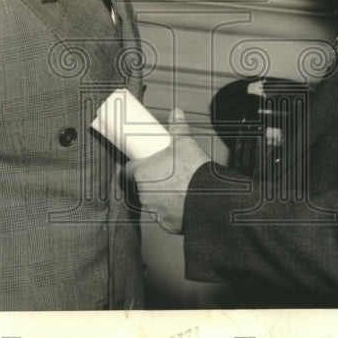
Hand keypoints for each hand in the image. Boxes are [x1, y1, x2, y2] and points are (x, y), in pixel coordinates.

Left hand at [126, 109, 210, 233]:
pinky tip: (181, 203)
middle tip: (162, 173)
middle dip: (149, 180)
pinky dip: (170, 211)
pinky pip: (164, 217)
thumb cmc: (193, 171)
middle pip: (141, 186)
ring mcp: (154, 212)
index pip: (126, 171)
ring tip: (174, 188)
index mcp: (142, 174)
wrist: (211, 198)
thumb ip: (178, 126)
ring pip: (152, 202)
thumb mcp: (184, 142)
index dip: (132, 166)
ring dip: (159, 196)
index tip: (137, 163)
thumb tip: (177, 112)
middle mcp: (144, 195)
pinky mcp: (166, 225)